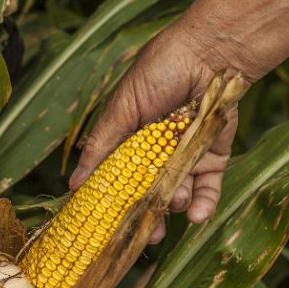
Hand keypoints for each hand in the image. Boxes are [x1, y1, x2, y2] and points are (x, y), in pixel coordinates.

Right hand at [68, 21, 243, 243]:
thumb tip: (75, 184)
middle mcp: (156, 154)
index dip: (114, 203)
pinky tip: (198, 215)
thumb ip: (102, 145)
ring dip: (174, 206)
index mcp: (130, 142)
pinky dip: (204, 204)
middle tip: (145, 235)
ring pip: (178, 195)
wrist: (212, 52)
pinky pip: (209, 188)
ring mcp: (185, 157)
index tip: (108, 226)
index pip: (119, 180)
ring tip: (174, 201)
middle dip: (146, 217)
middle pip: (148, 195)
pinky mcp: (214, 157)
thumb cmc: (161, 70)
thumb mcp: (122, 108)